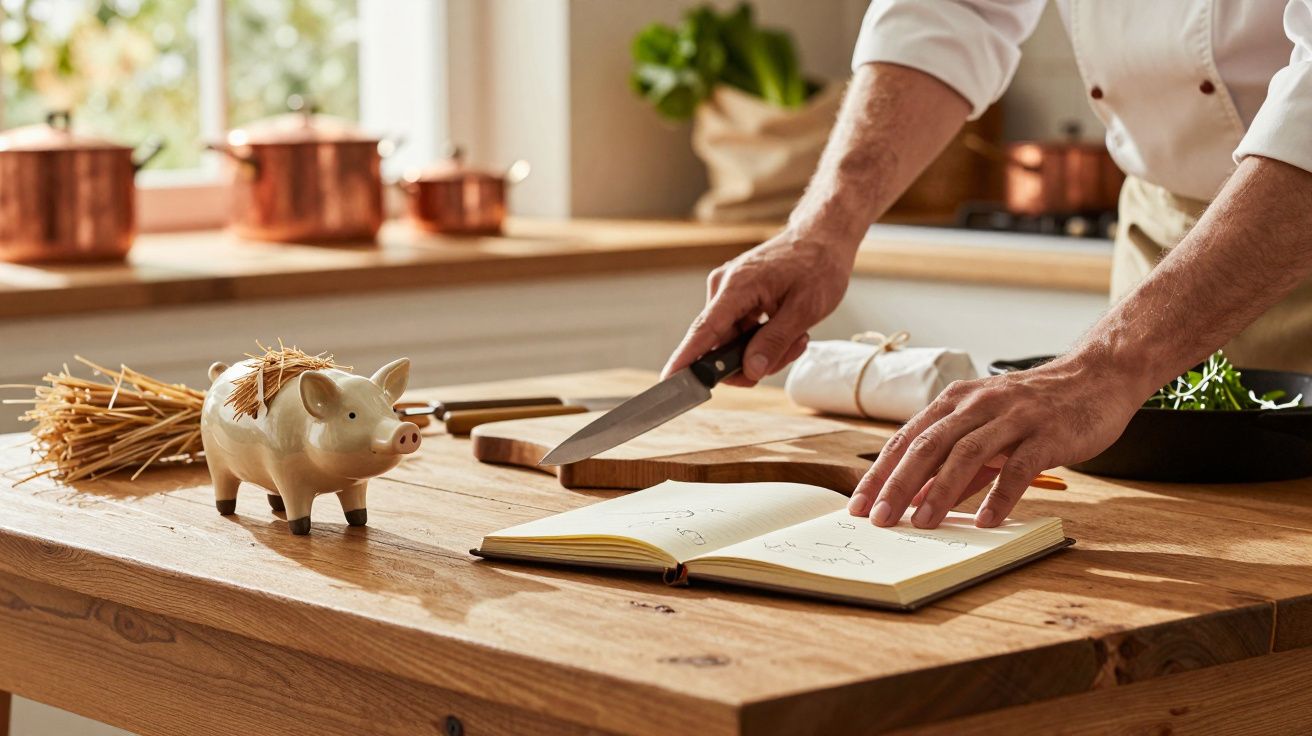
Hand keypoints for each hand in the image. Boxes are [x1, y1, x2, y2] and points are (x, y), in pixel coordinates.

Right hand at [662, 229, 855, 385]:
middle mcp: (724, 287)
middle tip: (793, 348)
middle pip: (721, 345)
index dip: (686, 359)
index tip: (670, 381)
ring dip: (765, 349)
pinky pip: (741, 332)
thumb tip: (750, 371)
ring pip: (734, 343)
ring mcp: (728, 292)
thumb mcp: (805, 309)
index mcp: (737, 286)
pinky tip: (789, 330)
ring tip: (798, 336)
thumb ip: (774, 341)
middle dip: (755, 359)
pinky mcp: (736, 297)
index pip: (704, 330)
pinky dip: (764, 338)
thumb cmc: (817, 266)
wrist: (822, 237)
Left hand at [847, 352, 1144, 527]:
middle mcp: (977, 404)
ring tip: (922, 524)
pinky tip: (986, 521)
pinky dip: (1000, 495)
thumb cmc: (1034, 410)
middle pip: (928, 446)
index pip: (906, 439)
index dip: (880, 473)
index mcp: (955, 402)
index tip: (859, 505)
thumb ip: (955, 465)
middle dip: (898, 484)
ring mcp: (1012, 416)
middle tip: (880, 518)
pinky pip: (1019, 467)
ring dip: (940, 492)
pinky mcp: (1047, 432)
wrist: (1095, 378)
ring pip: (966, 454)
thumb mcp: (986, 430)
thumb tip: (917, 501)